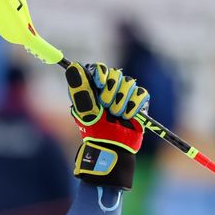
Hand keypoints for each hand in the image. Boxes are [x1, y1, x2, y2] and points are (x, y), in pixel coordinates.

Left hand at [65, 62, 148, 190]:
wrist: (113, 148)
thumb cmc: (95, 131)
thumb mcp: (85, 111)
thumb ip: (80, 89)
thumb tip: (72, 66)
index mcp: (92, 88)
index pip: (97, 68)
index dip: (101, 73)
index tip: (101, 85)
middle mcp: (108, 88)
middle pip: (115, 73)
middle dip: (111, 91)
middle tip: (107, 106)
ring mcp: (124, 94)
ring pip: (129, 83)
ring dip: (122, 101)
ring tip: (116, 115)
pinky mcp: (138, 102)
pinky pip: (141, 94)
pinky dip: (134, 105)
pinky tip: (127, 116)